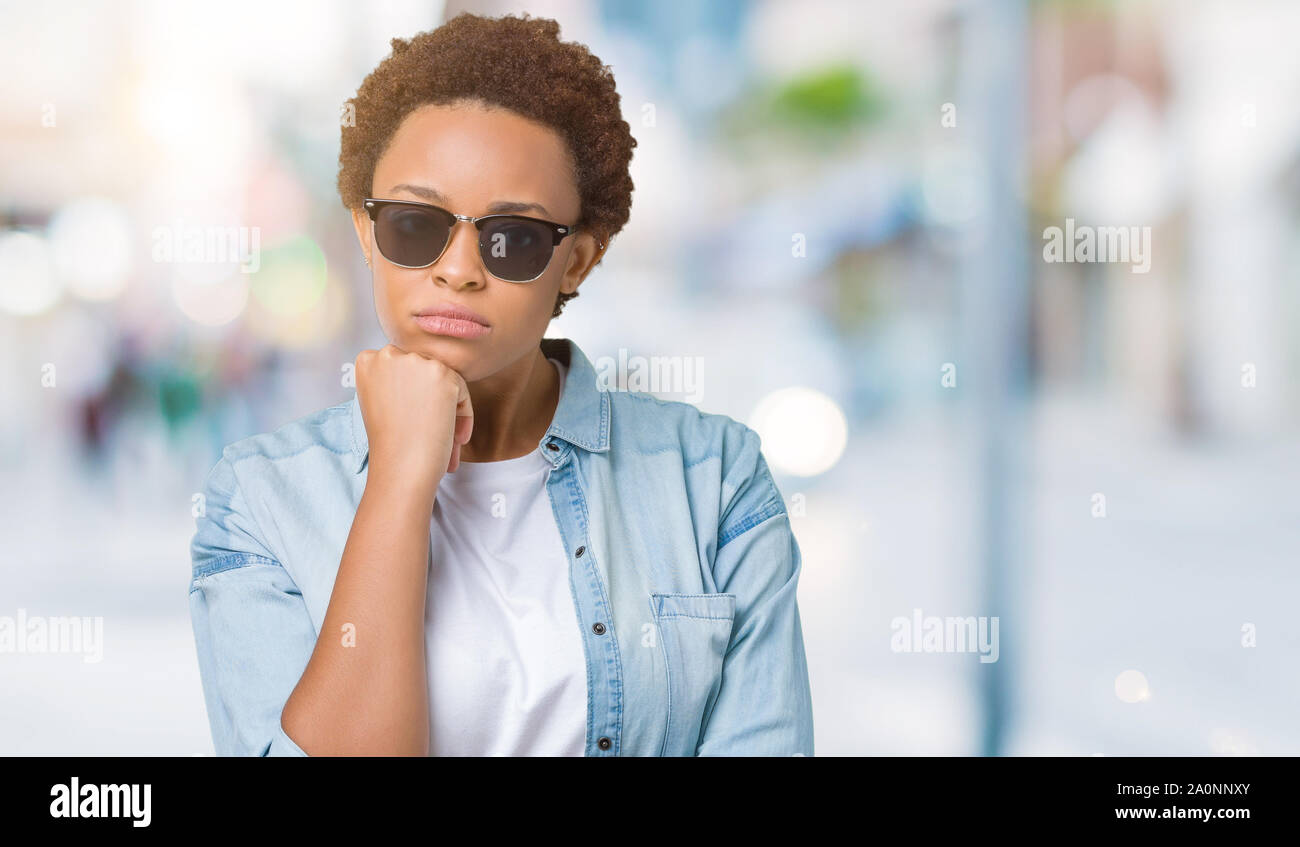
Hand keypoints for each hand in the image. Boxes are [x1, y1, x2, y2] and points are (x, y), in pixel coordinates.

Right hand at [353, 344, 473, 490]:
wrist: (401, 466)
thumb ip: (394, 381)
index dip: (412, 394)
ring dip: (449, 406)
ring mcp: (415, 361)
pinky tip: (457, 438)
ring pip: (443, 378)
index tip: (414, 418)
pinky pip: (461, 389)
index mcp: (367, 360)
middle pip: (422, 370)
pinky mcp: (441, 373)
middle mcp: (388, 354)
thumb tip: (420, 378)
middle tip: (433, 429)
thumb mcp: (381, 402)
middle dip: (433, 399)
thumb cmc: (390, 443)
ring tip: (448, 438)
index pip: (401, 368)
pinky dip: (464, 414)